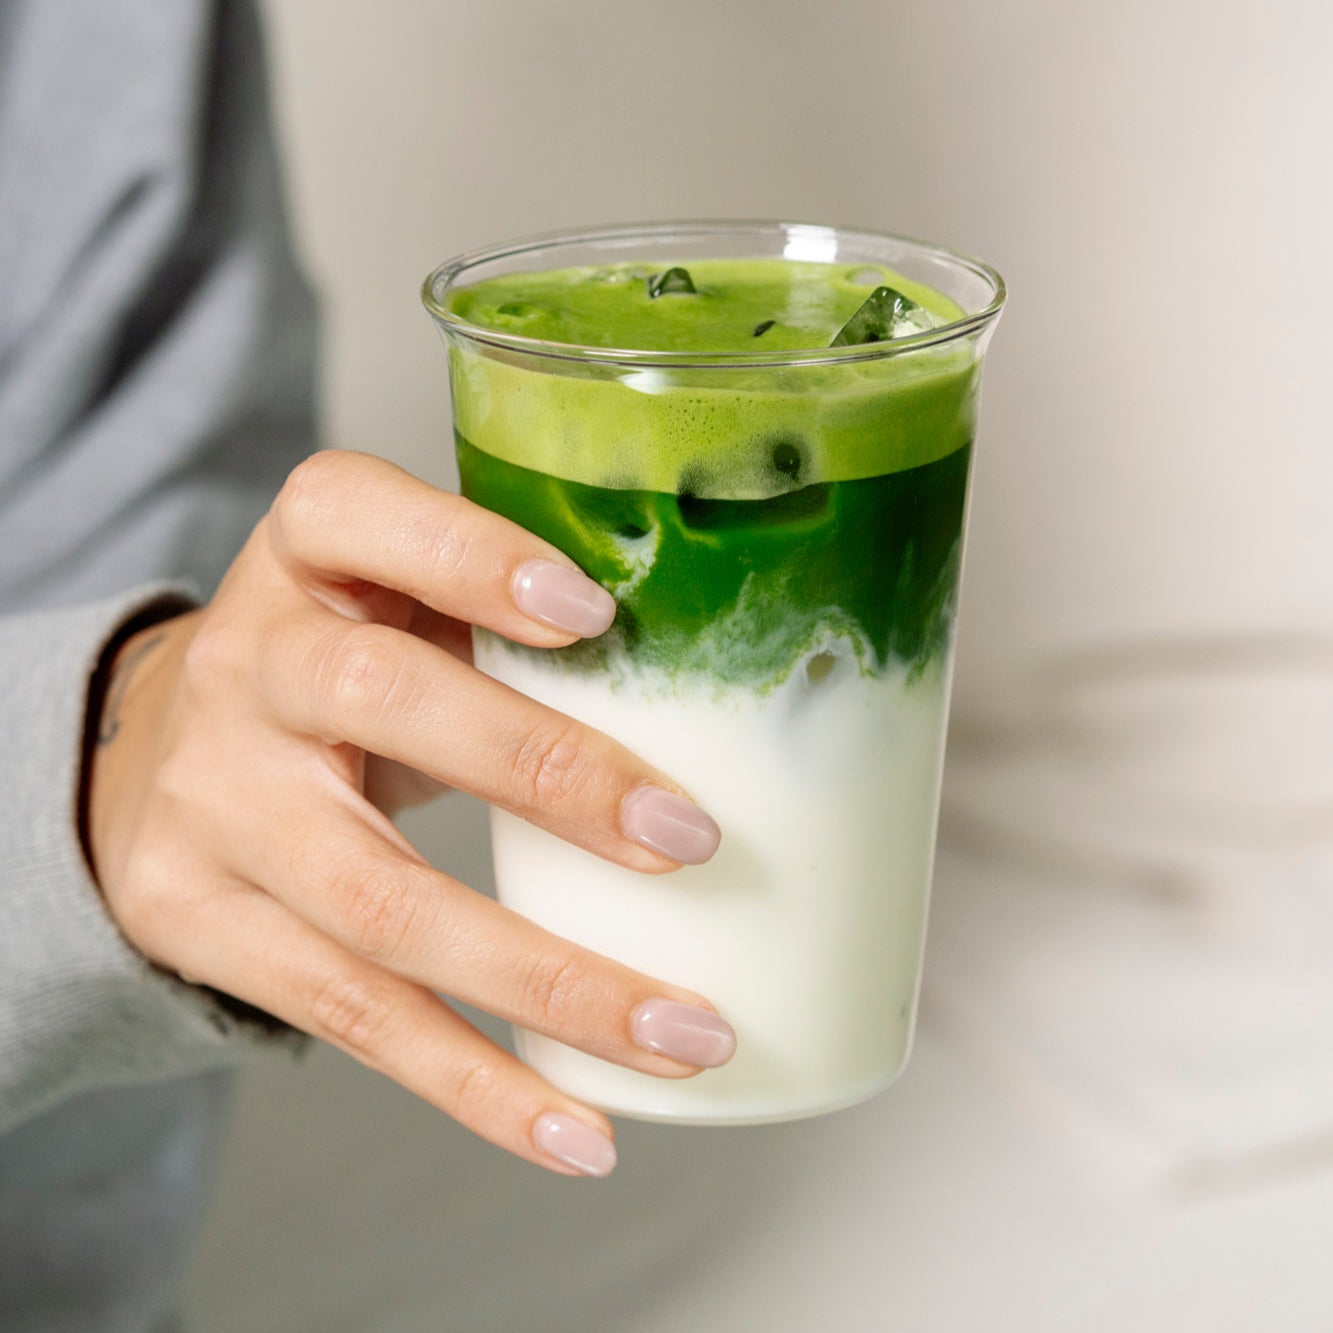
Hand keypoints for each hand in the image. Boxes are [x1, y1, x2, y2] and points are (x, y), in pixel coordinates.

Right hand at [86, 450, 732, 1176]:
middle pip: (383, 705)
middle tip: (694, 840)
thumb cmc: (342, 659)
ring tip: (687, 1034)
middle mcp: (245, 667)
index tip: (596, 614)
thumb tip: (726, 690)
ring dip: (551, 981)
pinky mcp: (203, 923)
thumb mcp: (398, 597)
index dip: (469, 558)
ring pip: (382, 905)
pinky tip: (580, 1128)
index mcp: (303, 553)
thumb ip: (508, 617)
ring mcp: (214, 803)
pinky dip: (480, 1083)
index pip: (354, 512)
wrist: (162, 752)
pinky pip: (355, 1018)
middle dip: (549, 774)